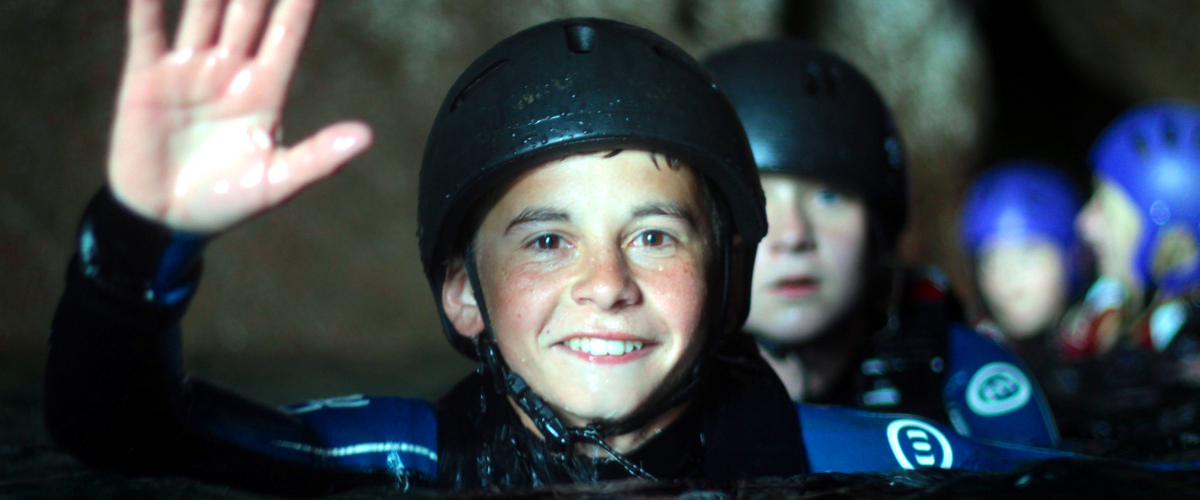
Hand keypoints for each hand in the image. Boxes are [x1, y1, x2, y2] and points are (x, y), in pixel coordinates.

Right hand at [108, 0, 371, 233]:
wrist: (168, 221)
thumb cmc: (227, 202)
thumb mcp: (277, 182)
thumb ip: (319, 157)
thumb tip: (367, 136)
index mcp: (265, 90)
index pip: (288, 34)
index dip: (301, 2)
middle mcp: (230, 70)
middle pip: (248, 11)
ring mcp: (188, 70)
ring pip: (203, 10)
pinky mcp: (146, 79)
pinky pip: (148, 32)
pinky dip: (148, 4)